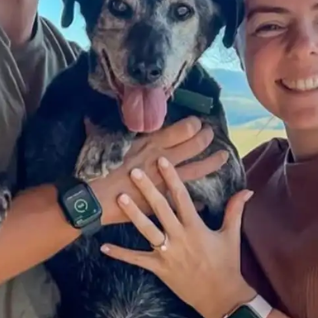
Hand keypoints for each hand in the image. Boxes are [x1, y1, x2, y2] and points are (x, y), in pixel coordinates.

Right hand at [89, 117, 227, 225]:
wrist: (93, 200)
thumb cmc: (97, 168)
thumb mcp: (104, 143)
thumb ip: (109, 131)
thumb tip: (93, 116)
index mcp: (151, 143)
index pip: (184, 129)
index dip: (194, 124)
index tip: (197, 123)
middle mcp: (163, 160)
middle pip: (194, 146)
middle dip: (207, 138)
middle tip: (211, 134)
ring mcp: (165, 181)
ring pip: (196, 170)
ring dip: (212, 163)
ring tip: (223, 157)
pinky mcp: (163, 200)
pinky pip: (186, 198)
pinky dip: (197, 197)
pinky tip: (207, 196)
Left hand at [99, 155, 255, 317]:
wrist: (222, 297)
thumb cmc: (227, 264)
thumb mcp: (231, 235)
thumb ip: (235, 210)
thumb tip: (247, 190)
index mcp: (196, 227)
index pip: (182, 197)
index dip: (172, 178)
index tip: (162, 161)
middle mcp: (180, 237)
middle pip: (161, 209)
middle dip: (148, 189)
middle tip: (135, 171)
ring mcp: (168, 253)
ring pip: (147, 230)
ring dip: (133, 214)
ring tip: (120, 198)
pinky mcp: (159, 268)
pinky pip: (137, 259)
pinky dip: (120, 253)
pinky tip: (104, 246)